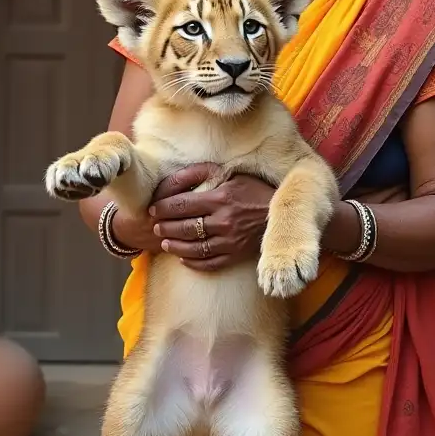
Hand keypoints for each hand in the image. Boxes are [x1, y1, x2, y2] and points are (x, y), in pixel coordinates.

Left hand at [148, 163, 274, 271]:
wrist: (281, 212)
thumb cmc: (253, 189)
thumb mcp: (230, 173)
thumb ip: (201, 172)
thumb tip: (175, 177)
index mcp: (221, 198)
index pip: (182, 205)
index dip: (163, 208)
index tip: (153, 209)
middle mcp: (224, 221)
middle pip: (185, 227)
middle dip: (165, 227)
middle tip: (155, 227)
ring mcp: (230, 241)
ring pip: (194, 248)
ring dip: (175, 246)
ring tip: (165, 243)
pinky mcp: (236, 255)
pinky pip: (209, 263)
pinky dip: (193, 263)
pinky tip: (183, 259)